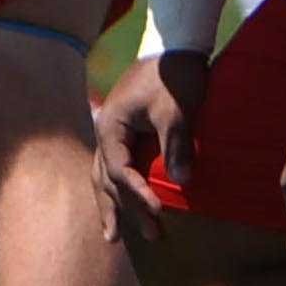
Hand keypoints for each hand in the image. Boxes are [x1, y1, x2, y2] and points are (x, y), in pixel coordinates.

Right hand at [90, 57, 191, 234]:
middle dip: (123, 210)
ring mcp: (111, 133)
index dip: (138, 193)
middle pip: (107, 180)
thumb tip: (181, 182)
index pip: (120, 170)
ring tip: (114, 237)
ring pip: (104, 177)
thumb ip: (176, 145)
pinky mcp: (124, 132)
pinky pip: (115, 167)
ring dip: (112, 206)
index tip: (159, 210)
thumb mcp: (175, 110)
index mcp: (111, 126)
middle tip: (149, 237)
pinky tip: (118, 204)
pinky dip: (117, 189)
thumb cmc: (175, 77)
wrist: (175, 47)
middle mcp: (104, 132)